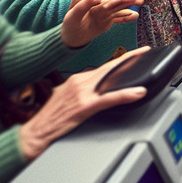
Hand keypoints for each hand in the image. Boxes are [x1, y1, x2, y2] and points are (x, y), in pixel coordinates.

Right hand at [18, 46, 151, 160]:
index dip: (119, 60)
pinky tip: (137, 93)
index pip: (102, 67)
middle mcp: (79, 82)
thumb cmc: (50, 118)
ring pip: (110, 79)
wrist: (35, 132)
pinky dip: (125, 95)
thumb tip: (93, 90)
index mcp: (76, 79)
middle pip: (108, 67)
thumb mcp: (64, 97)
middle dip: (128, 58)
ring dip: (129, 72)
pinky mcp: (84, 106)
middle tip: (144, 51)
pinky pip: (109, 99)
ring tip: (145, 64)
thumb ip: (79, 91)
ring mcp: (81, 93)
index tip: (133, 53)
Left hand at [60, 0, 142, 47]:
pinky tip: (135, 16)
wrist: (73, 36)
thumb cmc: (70, 25)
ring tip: (140, 1)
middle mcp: (97, 3)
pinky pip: (119, 17)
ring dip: (129, 4)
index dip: (102, 1)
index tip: (102, 2)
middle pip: (112, 0)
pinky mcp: (108, 19)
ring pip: (118, 7)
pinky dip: (127, 17)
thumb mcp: (72, 16)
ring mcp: (104, 11)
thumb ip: (83, 5)